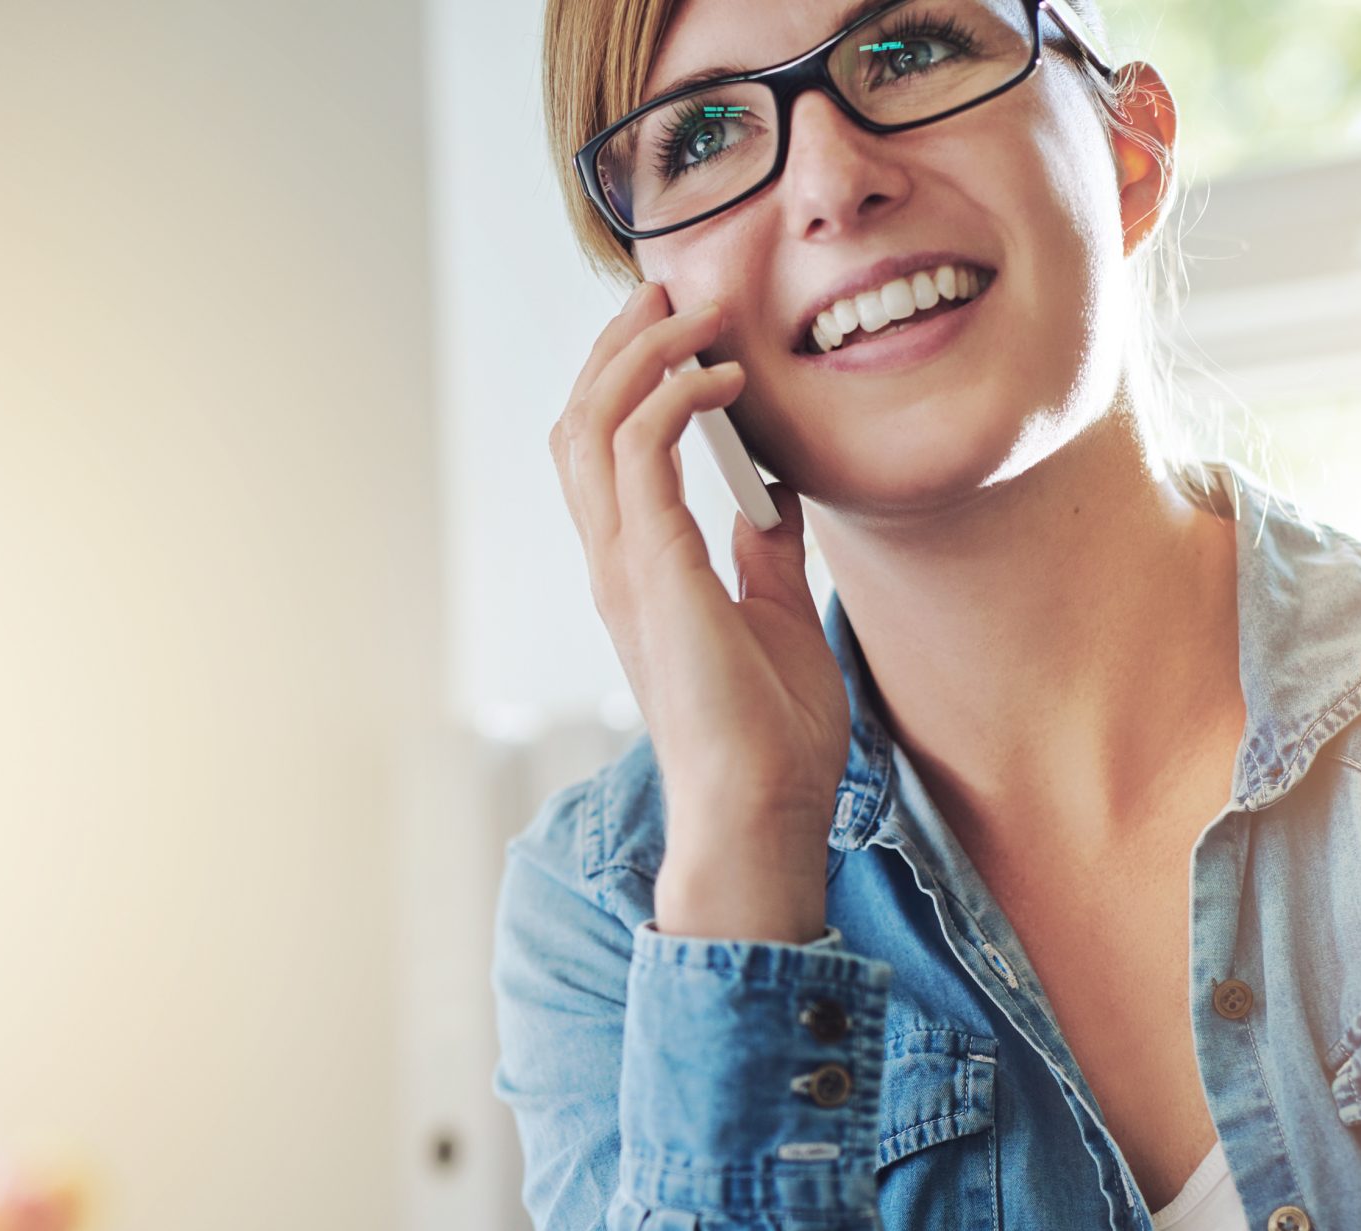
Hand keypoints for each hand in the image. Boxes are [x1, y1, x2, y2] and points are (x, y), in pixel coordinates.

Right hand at [547, 282, 849, 880]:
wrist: (761, 811)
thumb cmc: (770, 739)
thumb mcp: (779, 619)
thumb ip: (766, 557)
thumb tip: (774, 501)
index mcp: (639, 572)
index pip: (603, 450)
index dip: (628, 377)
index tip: (682, 327)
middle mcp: (616, 563)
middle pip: (580, 420)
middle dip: (619, 344)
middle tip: (672, 289)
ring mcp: (626, 568)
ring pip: (593, 423)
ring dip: (641, 353)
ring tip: (695, 311)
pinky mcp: (655, 574)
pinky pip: (642, 454)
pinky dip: (674, 398)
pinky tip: (726, 378)